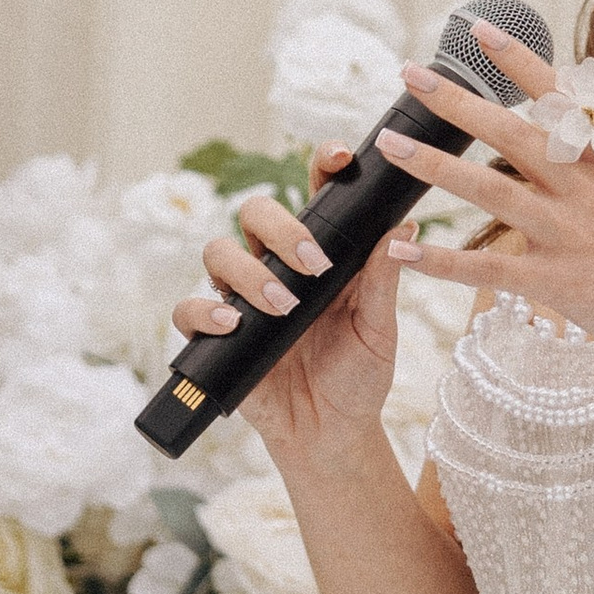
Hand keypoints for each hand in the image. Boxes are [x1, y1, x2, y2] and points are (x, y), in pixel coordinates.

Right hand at [169, 146, 403, 478]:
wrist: (332, 434)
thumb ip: (384, 280)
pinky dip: (205, 312)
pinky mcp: (215, 335)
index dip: (321, 166)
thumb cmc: (358, 376)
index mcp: (319, 255)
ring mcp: (241, 298)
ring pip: (219, 251)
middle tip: (314, 264)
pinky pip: (190, 309)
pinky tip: (231, 325)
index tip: (338, 159)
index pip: (314, 195)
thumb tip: (404, 227)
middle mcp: (275, 266)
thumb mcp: (380, 329)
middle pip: (256, 213)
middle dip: (281, 227)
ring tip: (284, 306)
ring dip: (250, 272)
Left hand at [384, 24, 593, 378]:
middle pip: (509, 132)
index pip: (559, 95)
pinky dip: (439, 260)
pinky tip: (401, 249)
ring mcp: (568, 233)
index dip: (516, 58)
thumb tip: (569, 98)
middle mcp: (585, 187)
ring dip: (433, 166)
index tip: (476, 25)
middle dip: (455, 101)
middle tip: (409, 73)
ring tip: (389, 145)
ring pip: (488, 190)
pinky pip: (486, 268)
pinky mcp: (555, 281)